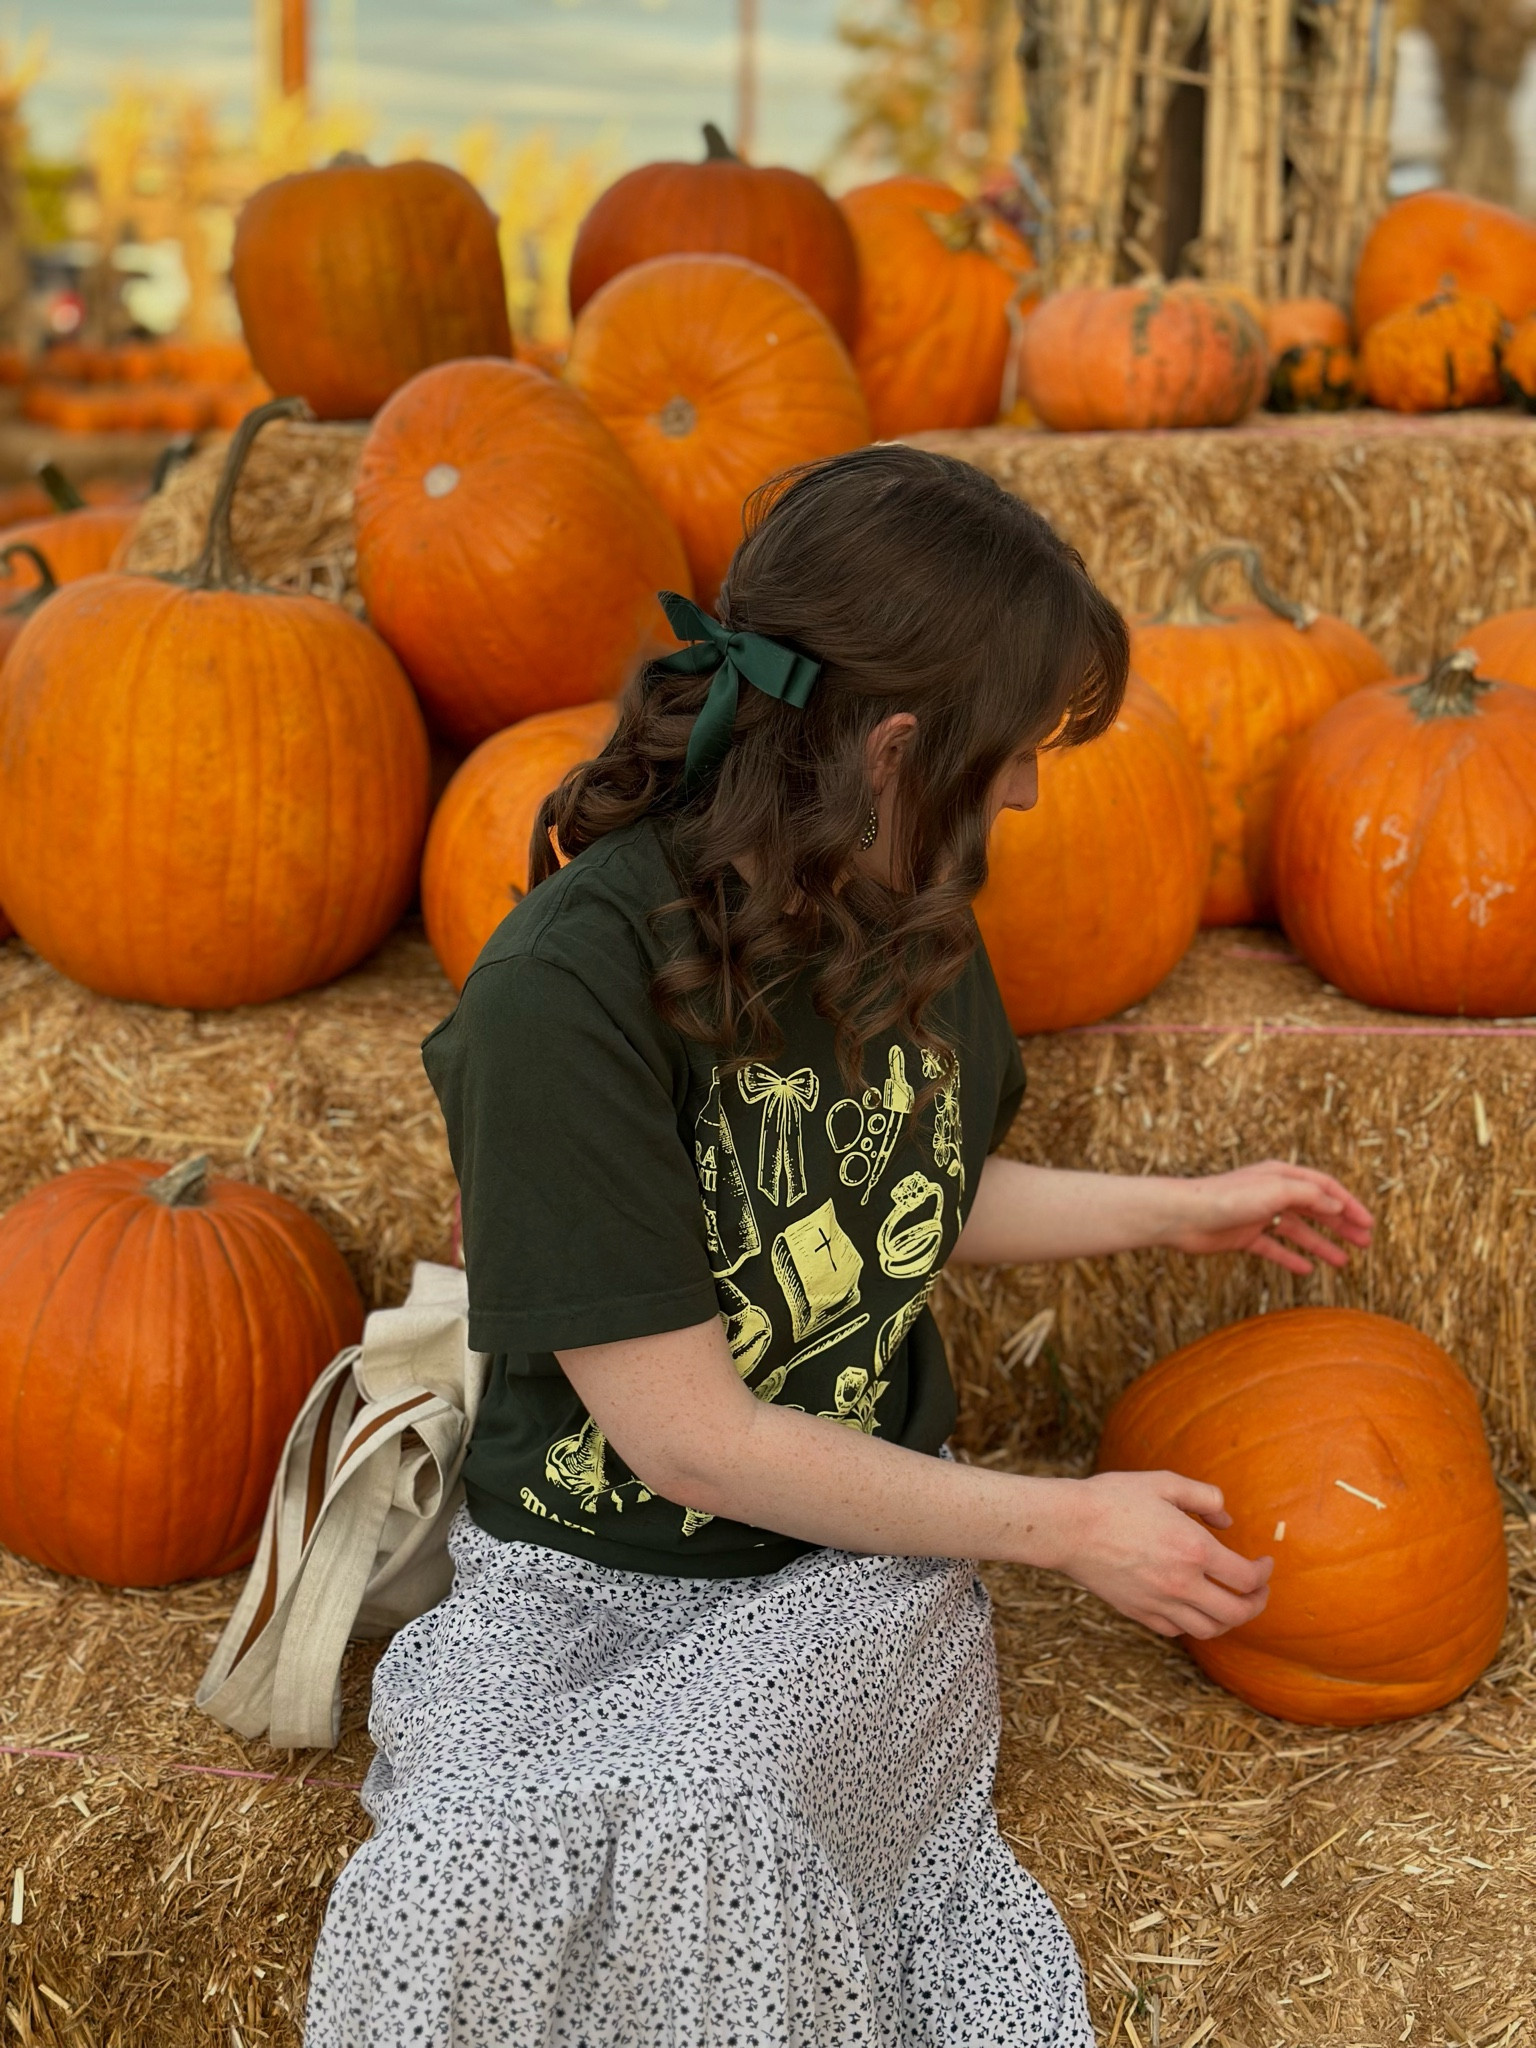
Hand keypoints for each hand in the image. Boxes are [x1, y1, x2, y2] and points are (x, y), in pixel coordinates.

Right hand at [1054, 1470, 1272, 1638]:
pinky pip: (1178, 1630)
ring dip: (1229, 1619)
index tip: (1265, 1563)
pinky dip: (1194, 1623)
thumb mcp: (1164, 1483)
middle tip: (1258, 1590)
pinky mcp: (1139, 1613)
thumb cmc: (1113, 1498)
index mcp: (1194, 1550)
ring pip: (1210, 1629)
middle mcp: (1182, 1584)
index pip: (1247, 1578)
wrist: (1068, 1527)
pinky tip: (1194, 1605)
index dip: (1264, 1573)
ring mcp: (1160, 1603)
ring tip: (1232, 1602)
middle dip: (1257, 1603)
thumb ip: (1204, 1497)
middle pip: (1237, 1612)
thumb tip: (1227, 1519)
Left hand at [1162, 1161, 1373, 1275]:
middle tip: (1365, 1244)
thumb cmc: (1227, 1197)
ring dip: (1321, 1245)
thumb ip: (1310, 1196)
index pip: (1324, 1188)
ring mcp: (1258, 1215)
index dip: (1348, 1204)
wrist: (1183, 1215)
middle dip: (1341, 1225)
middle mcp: (1272, 1193)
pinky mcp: (1244, 1236)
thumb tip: (1337, 1204)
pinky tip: (1306, 1270)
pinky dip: (1291, 1258)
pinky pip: (1275, 1248)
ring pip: (1298, 1231)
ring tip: (1344, 1262)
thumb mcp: (1277, 1190)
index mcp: (1281, 1175)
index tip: (1369, 1224)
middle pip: (1315, 1209)